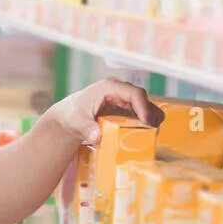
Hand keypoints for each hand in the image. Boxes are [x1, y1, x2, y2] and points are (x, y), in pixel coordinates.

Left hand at [44, 77, 163, 146]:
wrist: (69, 117)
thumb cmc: (72, 115)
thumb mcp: (76, 122)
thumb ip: (87, 129)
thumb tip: (97, 136)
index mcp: (110, 87)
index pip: (134, 93)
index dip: (144, 107)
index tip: (148, 123)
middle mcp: (120, 90)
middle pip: (143, 99)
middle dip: (151, 115)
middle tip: (154, 132)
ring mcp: (124, 99)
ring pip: (145, 107)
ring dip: (150, 120)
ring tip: (152, 136)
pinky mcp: (126, 109)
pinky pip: (140, 114)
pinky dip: (144, 124)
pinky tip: (145, 136)